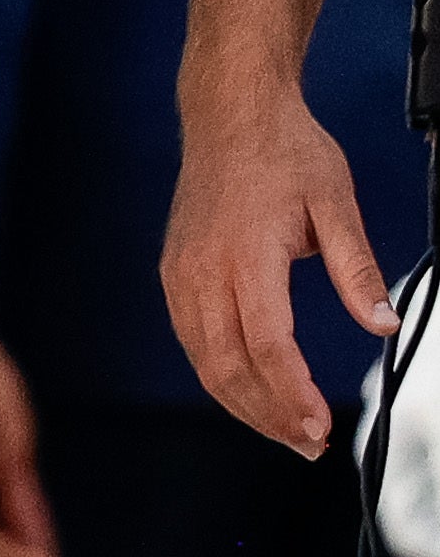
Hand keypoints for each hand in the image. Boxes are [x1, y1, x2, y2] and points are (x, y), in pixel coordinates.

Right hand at [164, 72, 397, 454]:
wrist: (228, 112)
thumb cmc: (282, 150)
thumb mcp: (335, 202)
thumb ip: (356, 268)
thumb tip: (381, 322)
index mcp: (244, 252)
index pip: (266, 343)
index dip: (291, 394)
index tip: (318, 428)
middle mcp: (203, 267)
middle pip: (226, 363)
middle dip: (267, 414)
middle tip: (308, 444)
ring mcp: (182, 269)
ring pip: (202, 357)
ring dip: (241, 401)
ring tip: (282, 428)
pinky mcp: (175, 269)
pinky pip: (190, 337)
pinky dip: (218, 372)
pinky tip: (246, 387)